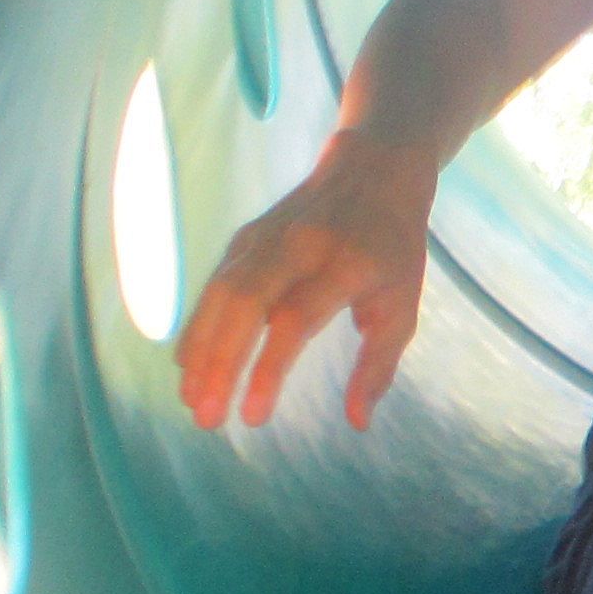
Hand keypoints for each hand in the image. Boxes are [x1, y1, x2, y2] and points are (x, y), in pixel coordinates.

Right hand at [173, 136, 437, 431]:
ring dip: (200, 349)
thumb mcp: (403, 307)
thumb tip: (356, 423)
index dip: (269, 368)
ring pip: (220, 293)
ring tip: (191, 400)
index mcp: (345, 264)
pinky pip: (214, 284)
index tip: (253, 417)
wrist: (373, 170)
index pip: (294, 319)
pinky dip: (199, 325)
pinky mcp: (246, 237)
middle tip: (206, 419)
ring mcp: (267, 238)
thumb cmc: (392, 250)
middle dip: (219, 364)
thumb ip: (378, 366)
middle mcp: (299, 247)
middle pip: (244, 305)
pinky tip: (189, 363)